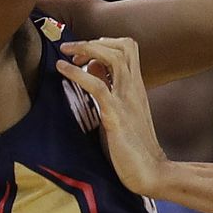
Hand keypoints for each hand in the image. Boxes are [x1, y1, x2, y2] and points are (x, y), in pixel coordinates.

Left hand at [56, 38, 169, 196]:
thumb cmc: (133, 143)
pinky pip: (98, 86)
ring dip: (86, 49)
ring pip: (113, 58)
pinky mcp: (116, 116)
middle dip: (94, 41)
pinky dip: (77, 74)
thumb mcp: (120, 108)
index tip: (84, 53)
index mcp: (136, 85)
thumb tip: (93, 67)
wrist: (151, 171)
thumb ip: (110, 86)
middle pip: (123, 45)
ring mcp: (126, 100)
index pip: (128, 47)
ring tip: (65, 52)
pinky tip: (62, 69)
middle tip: (72, 50)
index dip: (104, 42)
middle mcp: (134, 87)